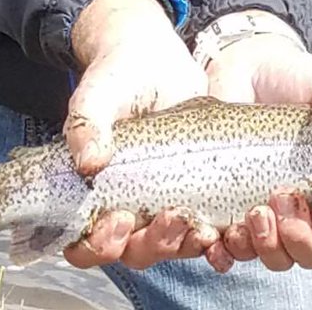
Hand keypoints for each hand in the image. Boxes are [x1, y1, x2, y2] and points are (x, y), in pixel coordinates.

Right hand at [62, 0, 211, 270]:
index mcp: (92, 195)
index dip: (100, 246)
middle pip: (134, 251)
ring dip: (185, 244)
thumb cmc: (116, 78)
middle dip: (152, 244)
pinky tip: (226, 228)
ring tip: (202, 228)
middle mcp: (126, 208)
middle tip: (170, 218)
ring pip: (171, 245)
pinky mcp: (196, 193)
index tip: (119, 220)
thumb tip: (87, 161)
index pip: (85, 244)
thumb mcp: (97, 96)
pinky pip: (203, 226)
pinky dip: (216, 236)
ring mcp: (162, 202)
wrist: (155, 60)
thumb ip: (86, 124)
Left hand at [203, 26, 311, 273]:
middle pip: (311, 254)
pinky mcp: (227, 211)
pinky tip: (219, 236)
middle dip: (300, 238)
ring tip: (255, 209)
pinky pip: (227, 250)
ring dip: (265, 244)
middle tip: (284, 196)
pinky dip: (223, 252)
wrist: (244, 68)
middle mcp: (306, 210)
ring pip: (272, 256)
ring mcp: (266, 214)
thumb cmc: (295, 79)